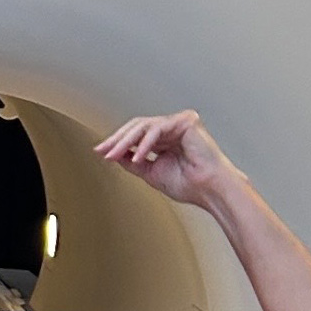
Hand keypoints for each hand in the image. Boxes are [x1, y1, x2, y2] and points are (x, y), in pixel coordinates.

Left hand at [97, 109, 236, 210]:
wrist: (209, 190)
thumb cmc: (189, 184)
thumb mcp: (151, 172)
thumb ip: (133, 162)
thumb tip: (114, 155)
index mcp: (166, 140)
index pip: (137, 135)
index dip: (118, 143)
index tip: (101, 152)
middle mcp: (172, 128)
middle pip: (138, 126)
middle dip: (117, 139)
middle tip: (103, 150)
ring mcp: (179, 123)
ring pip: (144, 126)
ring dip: (126, 141)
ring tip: (114, 154)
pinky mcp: (186, 121)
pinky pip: (157, 128)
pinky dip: (144, 144)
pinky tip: (136, 156)